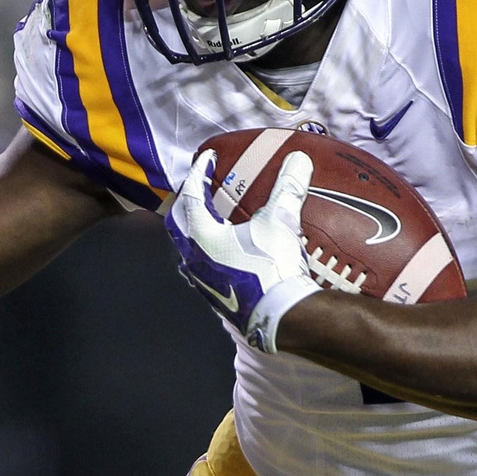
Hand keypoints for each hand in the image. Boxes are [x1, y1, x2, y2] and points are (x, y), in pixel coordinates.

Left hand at [166, 149, 318, 351]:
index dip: (199, 173)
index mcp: (201, 236)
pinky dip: (206, 254)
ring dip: (192, 231)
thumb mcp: (280, 223)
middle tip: (199, 189)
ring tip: (208, 221)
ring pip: (186, 249)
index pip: (192, 195)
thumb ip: (287, 189)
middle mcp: (193, 258)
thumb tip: (298, 159)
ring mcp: (201, 280)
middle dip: (186, 203)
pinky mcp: (213, 297)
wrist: (280, 316)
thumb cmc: (273, 269)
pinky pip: (200, 269)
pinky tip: (222, 255)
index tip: (207, 159)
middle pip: (177, 223)